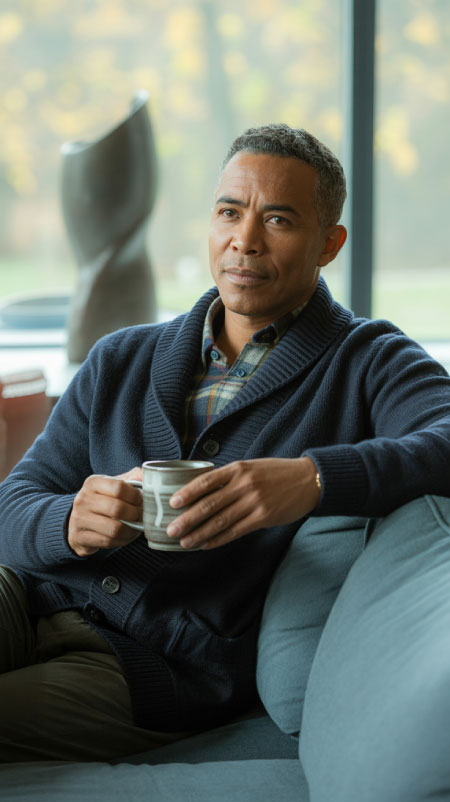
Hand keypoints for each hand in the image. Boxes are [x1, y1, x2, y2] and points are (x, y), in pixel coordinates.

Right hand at [68, 467, 142, 556]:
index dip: (135, 496)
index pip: (119, 487)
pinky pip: (108, 542)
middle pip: (117, 509)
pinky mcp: (79, 537)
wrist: (77, 520)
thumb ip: (132, 478)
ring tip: (136, 527)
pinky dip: (123, 541)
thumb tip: (150, 475)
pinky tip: (126, 536)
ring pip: (114, 529)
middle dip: (135, 515)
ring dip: (131, 530)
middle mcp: (83, 499)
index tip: (142, 501)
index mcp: (92, 483)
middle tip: (142, 516)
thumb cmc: (102, 500)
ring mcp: (79, 519)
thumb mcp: (113, 485)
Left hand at [166, 456, 320, 550]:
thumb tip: (202, 492)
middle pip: (209, 504)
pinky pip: (236, 531)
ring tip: (184, 542)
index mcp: (238, 468)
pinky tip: (206, 544)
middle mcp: (244, 484)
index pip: (206, 481)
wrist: (309, 479)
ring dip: (200, 533)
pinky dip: (219, 539)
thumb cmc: (277, 473)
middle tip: (171, 530)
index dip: (187, 493)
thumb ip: (230, 478)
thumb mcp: (251, 467)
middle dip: (187, 519)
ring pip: (220, 520)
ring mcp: (254, 501)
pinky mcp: (263, 517)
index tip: (172, 503)